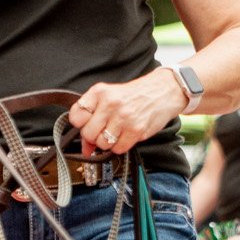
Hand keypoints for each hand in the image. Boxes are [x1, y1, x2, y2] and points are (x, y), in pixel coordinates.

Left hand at [68, 69, 184, 157]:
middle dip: (94, 137)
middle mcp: (110, 103)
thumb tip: (85, 148)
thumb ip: (93, 118)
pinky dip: (121, 146)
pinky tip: (127, 134)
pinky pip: (118, 148)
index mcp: (100, 92)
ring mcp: (124, 117)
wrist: (163, 91)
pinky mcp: (136, 130)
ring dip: (109, 142)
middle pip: (88, 134)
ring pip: (103, 144)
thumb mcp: (110, 98)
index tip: (87, 123)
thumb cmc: (134, 95)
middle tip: (104, 130)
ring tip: (118, 131)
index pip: (76, 116)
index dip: (80, 124)